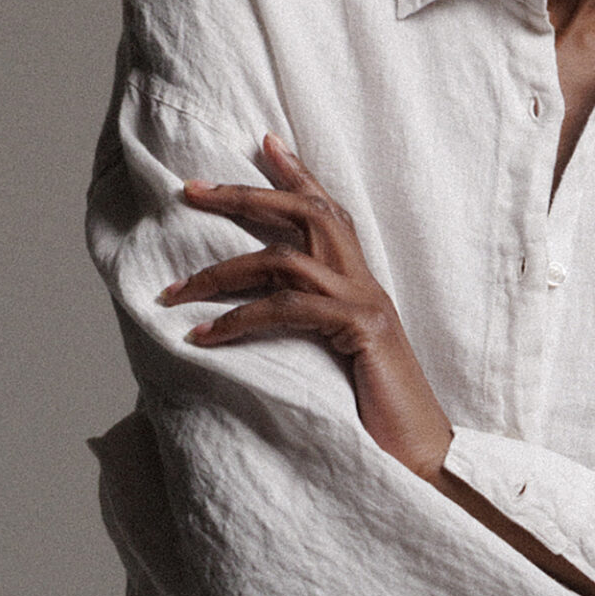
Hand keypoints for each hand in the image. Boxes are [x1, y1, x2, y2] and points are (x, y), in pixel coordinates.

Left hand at [160, 134, 455, 475]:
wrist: (421, 454)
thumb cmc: (375, 414)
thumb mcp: (338, 359)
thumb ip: (312, 326)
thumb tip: (261, 313)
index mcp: (361, 283)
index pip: (329, 210)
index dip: (298, 172)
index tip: (263, 141)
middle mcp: (365, 282)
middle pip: (307, 212)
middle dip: (244, 195)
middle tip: (190, 189)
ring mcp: (365, 303)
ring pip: (285, 259)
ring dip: (220, 272)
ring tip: (173, 293)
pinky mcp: (360, 329)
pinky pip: (288, 310)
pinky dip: (238, 320)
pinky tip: (204, 339)